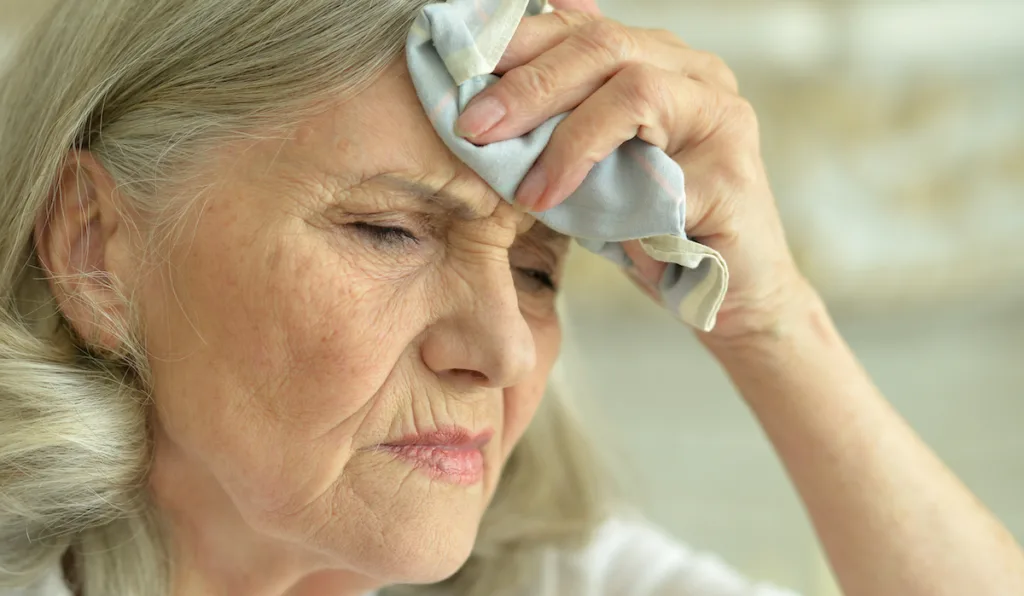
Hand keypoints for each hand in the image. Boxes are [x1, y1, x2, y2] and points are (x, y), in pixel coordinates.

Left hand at [454, 1, 813, 342]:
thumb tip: (499, 68)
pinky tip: (568, 212)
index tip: (458, 72)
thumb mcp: (596, 164)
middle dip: (528, 84)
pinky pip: (661, 170)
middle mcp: (698, 74)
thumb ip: (565, 116)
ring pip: (636, 88)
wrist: (721, 292)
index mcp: (662, 61)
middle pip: (604, 45)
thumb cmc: (652, 225)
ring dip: (566, 138)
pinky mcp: (734, 174)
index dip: (517, 43)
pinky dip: (609, 193)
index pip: (582, 28)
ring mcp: (723, 118)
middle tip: (474, 126)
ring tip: (526, 187)